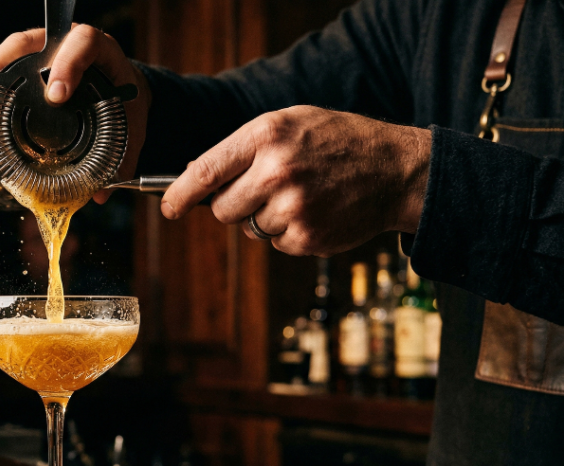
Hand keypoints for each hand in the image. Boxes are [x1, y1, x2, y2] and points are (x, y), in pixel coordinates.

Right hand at [0, 25, 151, 203]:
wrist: (122, 87)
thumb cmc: (126, 99)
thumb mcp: (132, 123)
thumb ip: (123, 155)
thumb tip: (101, 192)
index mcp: (97, 49)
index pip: (80, 43)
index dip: (67, 65)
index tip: (56, 95)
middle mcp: (62, 44)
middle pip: (22, 46)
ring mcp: (39, 53)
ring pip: (1, 60)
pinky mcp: (23, 68)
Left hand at [161, 106, 429, 256]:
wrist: (395, 169)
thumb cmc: (336, 140)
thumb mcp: (289, 123)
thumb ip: (243, 147)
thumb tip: (195, 176)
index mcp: (266, 136)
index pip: (205, 172)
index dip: (179, 194)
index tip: (168, 208)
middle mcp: (276, 171)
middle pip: (222, 209)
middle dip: (232, 206)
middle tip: (262, 191)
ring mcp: (292, 208)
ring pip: (249, 229)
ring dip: (266, 218)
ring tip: (301, 195)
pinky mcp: (307, 237)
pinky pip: (276, 244)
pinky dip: (289, 233)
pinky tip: (315, 211)